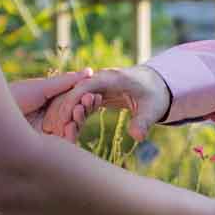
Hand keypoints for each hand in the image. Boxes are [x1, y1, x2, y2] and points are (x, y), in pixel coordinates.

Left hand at [9, 70, 99, 139]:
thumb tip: (89, 71)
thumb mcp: (42, 87)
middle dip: (86, 109)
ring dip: (80, 120)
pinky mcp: (47, 148)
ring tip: (79, 111)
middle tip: (91, 101)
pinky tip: (72, 125)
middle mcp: (52, 120)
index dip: (86, 100)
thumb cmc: (14, 96)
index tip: (94, 95)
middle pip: (77, 117)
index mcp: (51, 104)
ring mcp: (50, 135)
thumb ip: (66, 82)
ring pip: (74, 130)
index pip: (75, 103)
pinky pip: (65, 145)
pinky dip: (72, 135)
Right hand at [43, 63, 169, 140]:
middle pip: (76, 89)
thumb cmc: (156, 96)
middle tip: (57, 129)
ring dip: (67, 111)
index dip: (74, 100)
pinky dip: (74, 112)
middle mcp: (103, 78)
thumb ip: (144, 122)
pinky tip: (68, 128)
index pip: (87, 85)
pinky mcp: (97, 92)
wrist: (157, 85)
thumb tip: (137, 137)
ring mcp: (98, 84)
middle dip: (65, 107)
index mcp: (114, 78)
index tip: (65, 118)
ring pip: (76, 95)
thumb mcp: (153, 110)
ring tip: (60, 131)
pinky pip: (81, 100)